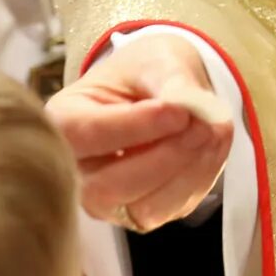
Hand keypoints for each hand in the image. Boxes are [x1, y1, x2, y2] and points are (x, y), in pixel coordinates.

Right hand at [49, 36, 232, 232]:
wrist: (155, 92)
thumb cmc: (142, 74)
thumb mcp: (154, 61)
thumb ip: (170, 80)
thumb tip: (189, 107)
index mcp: (60, 122)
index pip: (89, 135)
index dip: (136, 127)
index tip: (178, 111)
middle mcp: (74, 171)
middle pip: (109, 186)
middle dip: (164, 157)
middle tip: (204, 125)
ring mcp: (104, 201)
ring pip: (143, 208)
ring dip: (187, 173)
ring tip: (215, 131)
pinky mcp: (138, 215)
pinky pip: (169, 210)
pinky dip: (199, 180)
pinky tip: (212, 148)